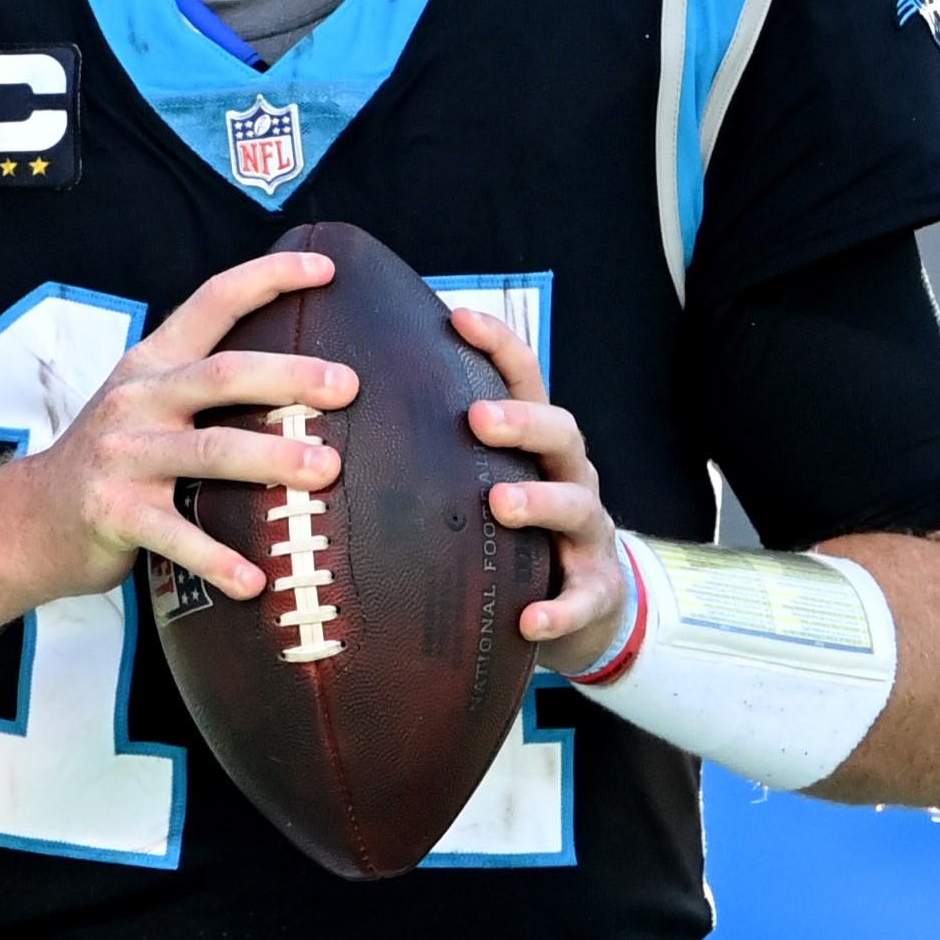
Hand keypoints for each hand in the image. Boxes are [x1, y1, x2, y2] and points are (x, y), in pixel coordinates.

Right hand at [6, 250, 356, 604]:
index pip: (213, 301)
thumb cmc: (114, 459)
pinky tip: (256, 580)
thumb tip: (308, 378)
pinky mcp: (113, 513)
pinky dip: (218, 559)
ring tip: (326, 470)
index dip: (267, 278)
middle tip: (347, 385)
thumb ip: (205, 385)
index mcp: (153, 363)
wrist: (27, 521)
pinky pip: (176, 535)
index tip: (326, 268)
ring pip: (208, 451)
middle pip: (222, 375)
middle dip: (289, 376)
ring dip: (271, 459)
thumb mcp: (146, 403)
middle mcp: (138, 400)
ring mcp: (123, 456)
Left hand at [452, 307, 629, 672]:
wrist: (588, 602)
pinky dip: (559, 610)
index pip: (525, 378)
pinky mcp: (597, 590)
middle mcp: (570, 475)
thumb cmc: (518, 530)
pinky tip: (529, 621)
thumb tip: (343, 410)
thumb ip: (441, 450)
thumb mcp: (487, 480)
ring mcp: (588, 533)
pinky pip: (583, 599)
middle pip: (560, 430)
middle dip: (522, 420)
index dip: (498, 343)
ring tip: (501, 503)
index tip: (457, 317)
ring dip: (540, 500)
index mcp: (538, 443)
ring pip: (575, 505)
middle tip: (477, 418)